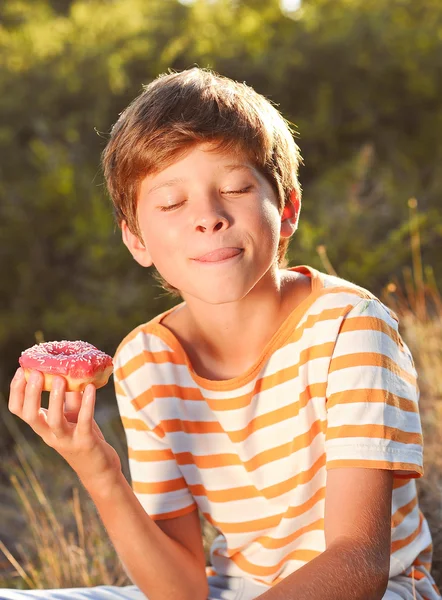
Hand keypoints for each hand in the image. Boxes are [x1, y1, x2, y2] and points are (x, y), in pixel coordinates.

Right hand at [9, 367, 121, 487]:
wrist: (99, 470)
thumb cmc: (83, 438)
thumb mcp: (72, 415)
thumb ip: (69, 396)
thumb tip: (68, 370)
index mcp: (43, 427)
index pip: (20, 411)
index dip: (16, 392)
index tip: (21, 370)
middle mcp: (50, 435)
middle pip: (31, 416)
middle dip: (30, 394)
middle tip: (35, 372)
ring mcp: (67, 440)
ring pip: (55, 421)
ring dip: (55, 399)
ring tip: (59, 378)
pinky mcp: (86, 442)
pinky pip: (84, 421)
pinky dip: (87, 404)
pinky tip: (90, 388)